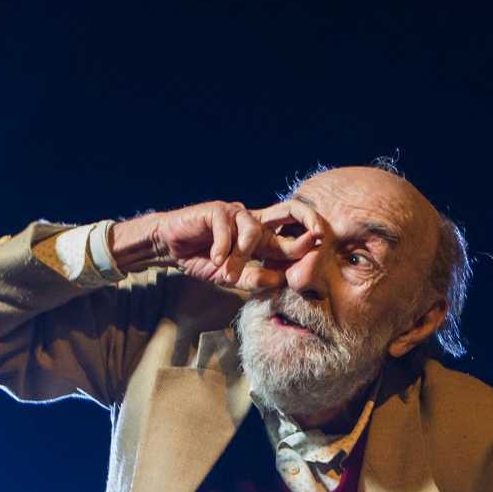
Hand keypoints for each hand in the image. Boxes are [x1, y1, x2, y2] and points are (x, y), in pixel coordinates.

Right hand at [109, 198, 325, 289]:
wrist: (171, 247)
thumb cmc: (204, 261)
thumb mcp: (231, 276)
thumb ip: (253, 279)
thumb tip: (279, 281)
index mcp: (265, 240)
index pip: (294, 235)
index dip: (309, 241)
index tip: (321, 250)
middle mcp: (256, 223)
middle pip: (290, 210)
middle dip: (309, 218)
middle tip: (317, 235)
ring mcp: (238, 214)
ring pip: (253, 231)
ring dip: (240, 256)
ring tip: (225, 272)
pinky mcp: (217, 209)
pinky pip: (227, 227)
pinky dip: (222, 247)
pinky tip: (214, 259)